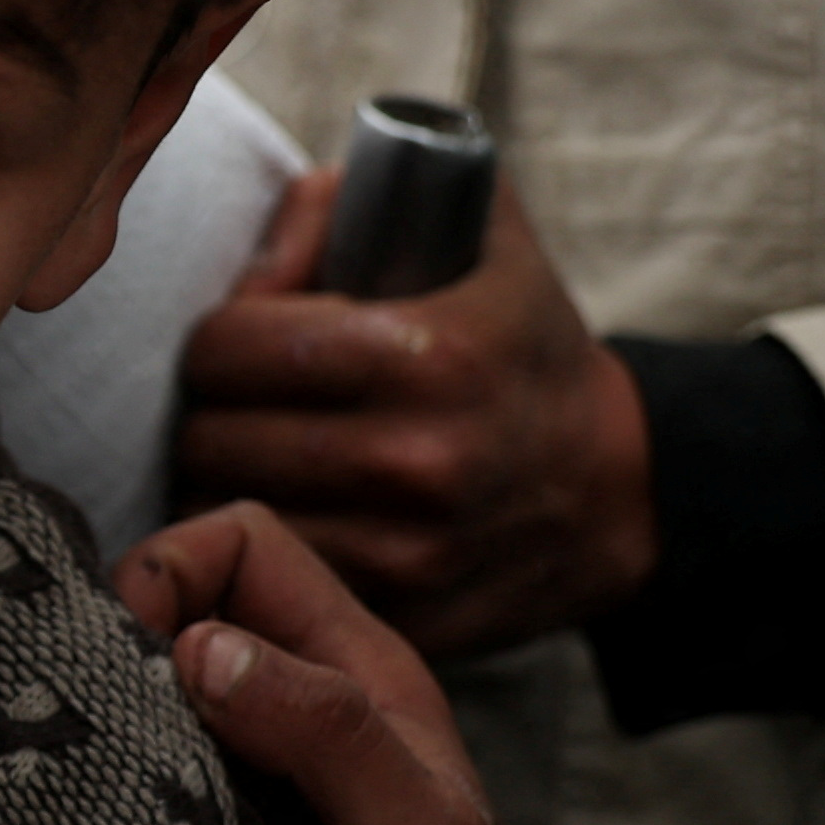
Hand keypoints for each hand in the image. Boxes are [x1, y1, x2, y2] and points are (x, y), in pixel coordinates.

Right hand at [117, 504, 548, 824]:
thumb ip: (327, 736)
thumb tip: (198, 649)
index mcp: (356, 675)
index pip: (238, 544)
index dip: (172, 572)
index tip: (129, 658)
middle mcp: (295, 714)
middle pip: (173, 616)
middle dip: (112, 650)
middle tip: (80, 732)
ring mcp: (248, 788)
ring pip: (141, 706)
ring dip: (99, 735)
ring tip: (69, 791)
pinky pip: (133, 795)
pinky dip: (100, 805)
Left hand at [173, 170, 656, 661]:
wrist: (617, 486)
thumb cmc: (518, 345)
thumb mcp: (473, 234)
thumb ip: (346, 201)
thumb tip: (249, 262)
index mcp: (425, 354)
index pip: (227, 348)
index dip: (216, 340)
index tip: (240, 344)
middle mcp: (415, 460)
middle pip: (210, 440)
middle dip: (207, 415)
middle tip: (236, 408)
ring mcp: (407, 555)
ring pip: (226, 521)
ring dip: (221, 491)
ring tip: (252, 464)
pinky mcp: (399, 622)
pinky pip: (272, 587)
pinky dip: (261, 558)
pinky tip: (282, 525)